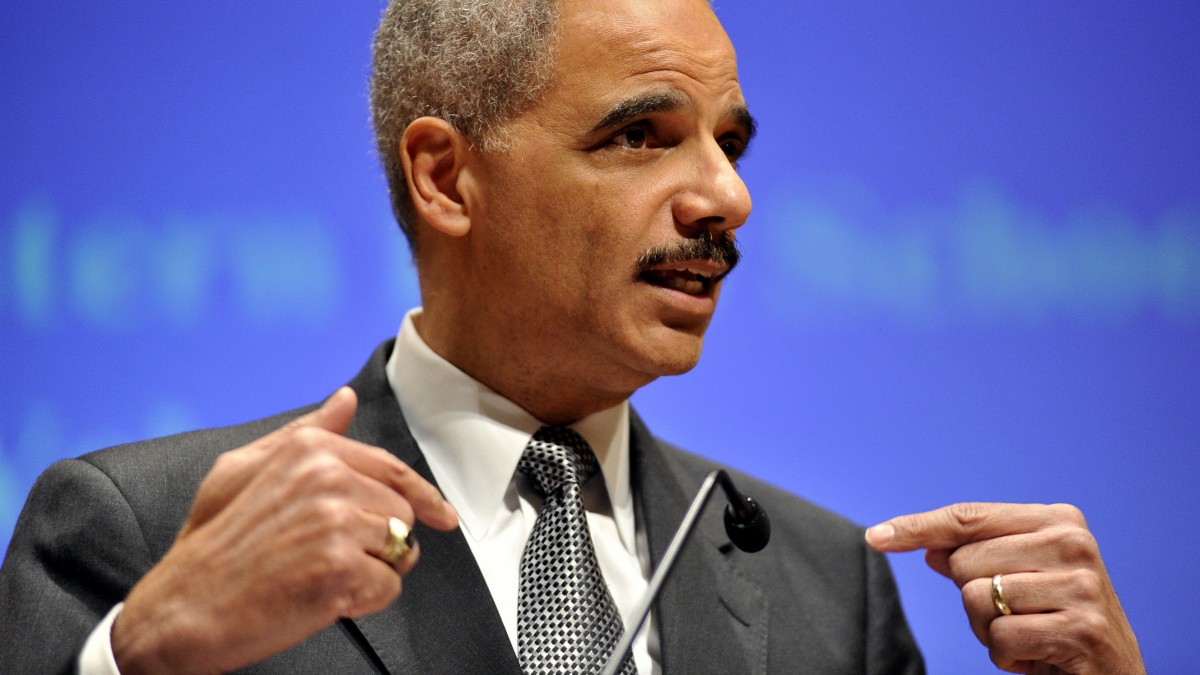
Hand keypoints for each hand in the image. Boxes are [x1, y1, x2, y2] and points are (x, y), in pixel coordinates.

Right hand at [111, 387, 458, 673]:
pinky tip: (325, 597)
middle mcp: (328, 478)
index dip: (424, 497)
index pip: (393, 469)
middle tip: (332, 557)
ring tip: (324, 575)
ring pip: (400, 550)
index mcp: (309, 451)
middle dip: (380, 541)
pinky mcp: (341, 569)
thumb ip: (304, 434)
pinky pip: (388, 587)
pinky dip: (365, 600)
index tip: (442, 515)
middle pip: (402, 513)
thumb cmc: (213, 544)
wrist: (183, 608)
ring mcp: (337, 523)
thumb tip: (344, 401)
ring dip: (372, 570)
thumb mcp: (244, 470)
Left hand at [866, 502, 1142, 674]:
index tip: (873, 538)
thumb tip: (927, 545)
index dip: (916, 528)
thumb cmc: (1057, 623)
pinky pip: (1001, 637)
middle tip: (1017, 617)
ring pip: (976, 598)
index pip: (968, 517)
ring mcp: (1081, 586)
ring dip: (990, 630)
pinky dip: (1007, 656)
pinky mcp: (1081, 629)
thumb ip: (976, 556)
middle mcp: (1073, 543)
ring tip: (1029, 636)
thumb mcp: (1018, 580)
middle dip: (975, 599)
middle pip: (964, 563)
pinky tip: (1040, 657)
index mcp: (1058, 520)